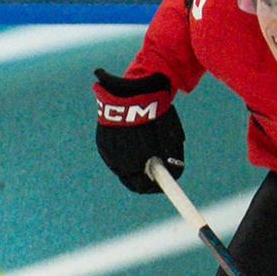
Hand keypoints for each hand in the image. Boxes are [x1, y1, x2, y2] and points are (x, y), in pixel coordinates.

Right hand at [92, 68, 182, 193]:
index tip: (165, 183)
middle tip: (158, 167)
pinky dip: (124, 152)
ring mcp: (106, 149)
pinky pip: (114, 154)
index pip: (141, 186)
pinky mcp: (101, 140)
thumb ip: (172, 160)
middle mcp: (114, 159)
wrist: (132, 88)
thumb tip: (175, 174)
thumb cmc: (154, 113)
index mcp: (131, 161)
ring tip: (146, 149)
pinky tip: (133, 140)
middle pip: (130, 178)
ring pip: (121, 166)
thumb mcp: (170, 137)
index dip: (154, 187)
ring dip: (134, 164)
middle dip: (144, 175)